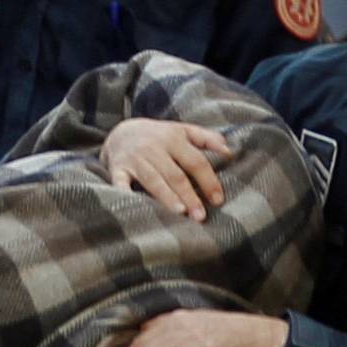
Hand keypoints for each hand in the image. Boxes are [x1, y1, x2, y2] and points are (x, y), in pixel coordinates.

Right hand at [101, 119, 231, 219]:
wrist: (121, 132)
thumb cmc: (158, 136)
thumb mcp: (182, 131)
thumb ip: (206, 139)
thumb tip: (229, 152)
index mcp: (173, 139)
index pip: (196, 162)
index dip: (208, 181)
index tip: (218, 200)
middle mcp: (154, 148)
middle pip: (175, 175)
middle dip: (189, 196)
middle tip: (200, 216)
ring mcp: (135, 159)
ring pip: (153, 180)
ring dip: (166, 197)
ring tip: (180, 212)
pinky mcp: (117, 169)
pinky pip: (120, 183)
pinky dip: (124, 193)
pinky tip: (135, 206)